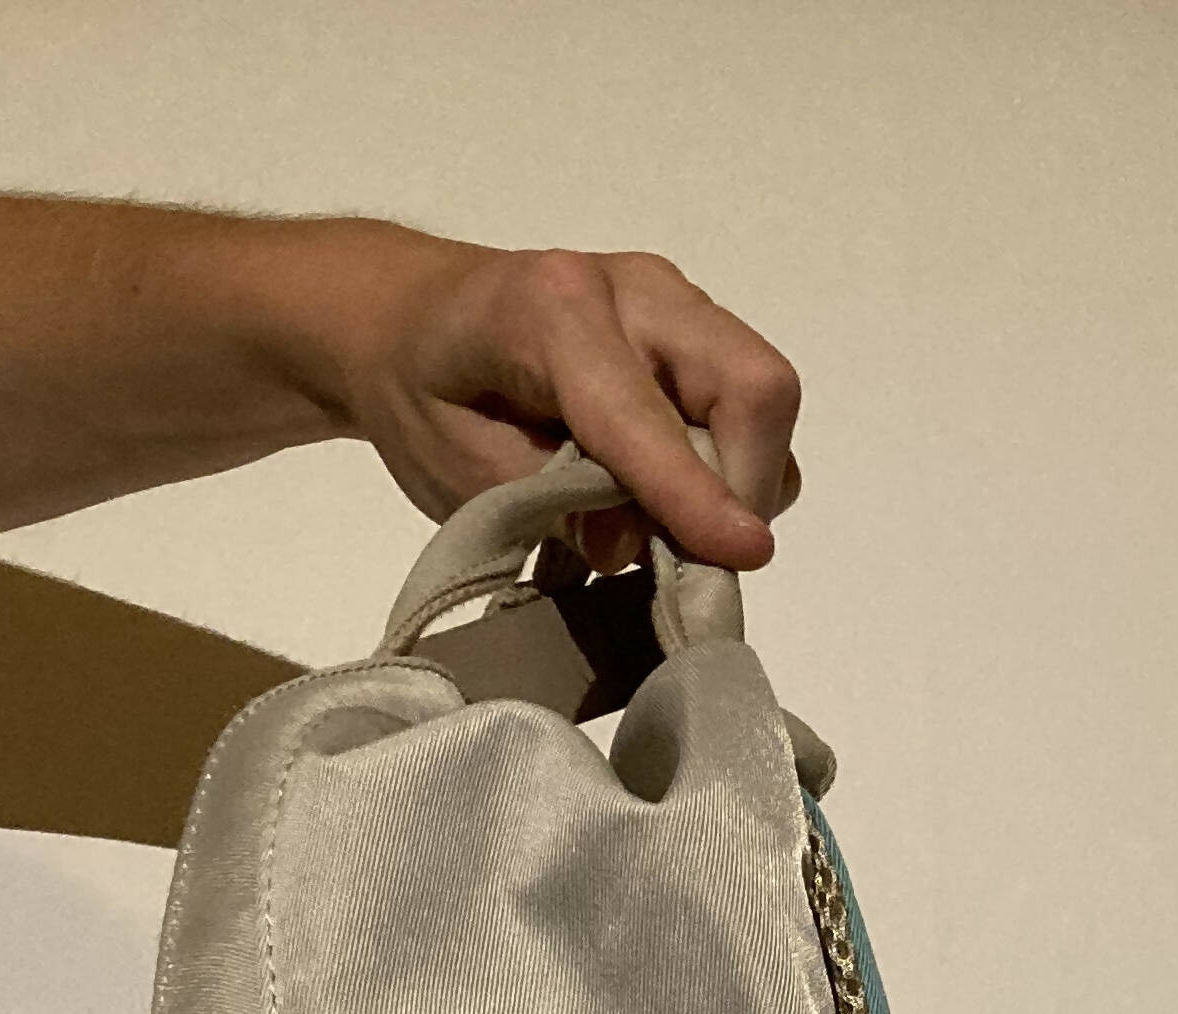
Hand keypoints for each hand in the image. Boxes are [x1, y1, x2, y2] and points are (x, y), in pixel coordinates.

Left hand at [309, 227, 801, 578]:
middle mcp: (635, 290)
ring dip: (740, 480)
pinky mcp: (694, 328)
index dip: (696, 494)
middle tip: (695, 558)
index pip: (647, 417)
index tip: (743, 557)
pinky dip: (728, 465)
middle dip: (744, 485)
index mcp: (554, 312)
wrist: (415, 323)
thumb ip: (556, 505)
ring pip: (762, 397)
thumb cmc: (428, 400)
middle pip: (752, 385)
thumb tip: (637, 546)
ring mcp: (675, 303)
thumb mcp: (465, 473)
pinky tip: (669, 491)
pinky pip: (748, 406)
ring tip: (669, 527)